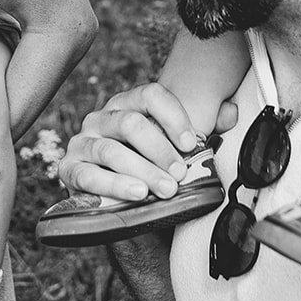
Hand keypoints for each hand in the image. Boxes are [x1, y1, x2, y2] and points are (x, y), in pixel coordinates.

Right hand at [56, 83, 203, 202]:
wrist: (121, 204)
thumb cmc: (151, 169)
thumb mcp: (177, 148)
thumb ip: (206, 128)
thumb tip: (231, 113)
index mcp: (127, 105)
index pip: (150, 96)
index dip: (174, 117)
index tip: (193, 143)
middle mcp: (102, 118)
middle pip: (131, 123)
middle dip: (160, 150)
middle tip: (180, 173)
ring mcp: (83, 143)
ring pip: (112, 151)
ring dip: (142, 171)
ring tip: (165, 189)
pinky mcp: (69, 169)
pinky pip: (89, 175)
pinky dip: (114, 186)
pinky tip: (136, 193)